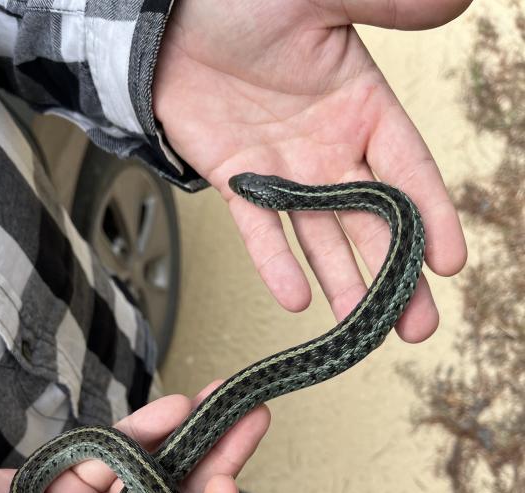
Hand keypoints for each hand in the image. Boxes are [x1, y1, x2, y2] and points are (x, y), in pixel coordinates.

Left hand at [154, 0, 470, 341]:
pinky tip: (296, 298)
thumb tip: (458, 3)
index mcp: (361, 104)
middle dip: (396, 275)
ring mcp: (283, 169)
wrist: (167, 15)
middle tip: (415, 325)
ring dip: (343, 283)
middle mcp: (328, 147)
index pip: (408, 170)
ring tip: (361, 328)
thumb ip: (384, 7)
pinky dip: (275, 263)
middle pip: (372, 221)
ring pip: (321, 236)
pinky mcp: (237, 181)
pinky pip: (259, 229)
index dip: (431, 217)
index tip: (449, 264)